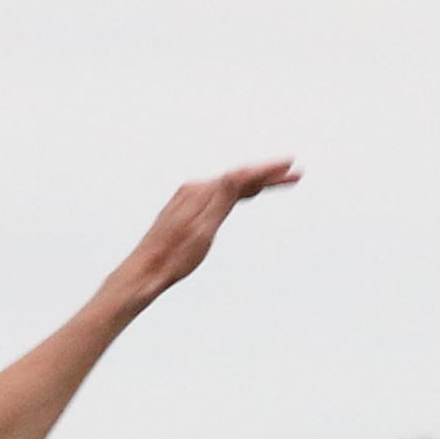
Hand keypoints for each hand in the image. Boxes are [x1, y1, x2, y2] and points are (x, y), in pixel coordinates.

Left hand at [107, 162, 299, 305]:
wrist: (145, 271)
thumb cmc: (174, 257)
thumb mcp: (203, 229)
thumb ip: (221, 199)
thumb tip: (239, 172)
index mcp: (200, 192)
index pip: (241, 176)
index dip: (267, 171)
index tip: (290, 166)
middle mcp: (194, 189)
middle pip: (237, 177)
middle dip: (267, 175)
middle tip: (294, 173)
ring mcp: (190, 198)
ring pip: (230, 185)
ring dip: (256, 182)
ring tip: (279, 180)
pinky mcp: (188, 209)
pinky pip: (221, 193)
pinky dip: (240, 191)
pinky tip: (247, 194)